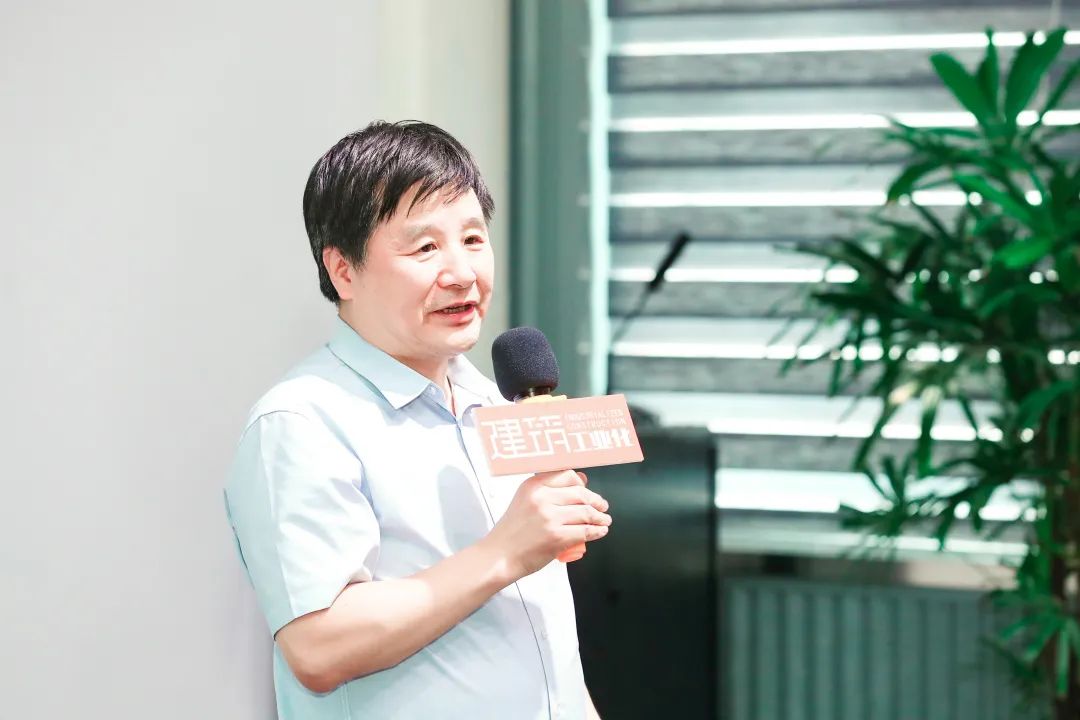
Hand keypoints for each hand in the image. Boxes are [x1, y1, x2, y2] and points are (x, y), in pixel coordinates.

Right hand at [484, 469, 610, 581]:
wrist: (499, 556)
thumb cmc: (511, 532)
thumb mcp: (524, 501)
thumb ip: (547, 490)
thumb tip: (580, 481)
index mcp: (533, 485)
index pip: (567, 475)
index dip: (582, 483)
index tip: (588, 489)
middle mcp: (542, 498)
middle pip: (580, 493)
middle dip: (596, 501)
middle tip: (602, 506)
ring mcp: (550, 517)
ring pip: (586, 512)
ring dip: (600, 517)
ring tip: (604, 520)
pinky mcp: (557, 537)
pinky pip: (585, 531)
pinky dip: (597, 531)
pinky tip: (600, 531)